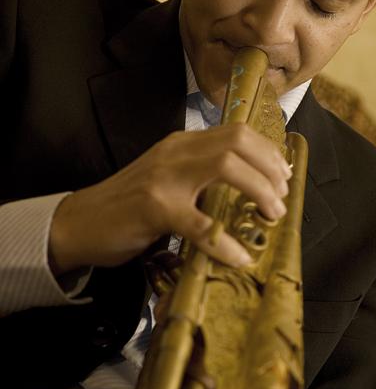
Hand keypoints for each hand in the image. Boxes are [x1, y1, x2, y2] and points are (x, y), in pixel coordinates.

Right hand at [48, 124, 290, 274]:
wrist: (80, 223)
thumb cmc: (128, 206)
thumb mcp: (168, 180)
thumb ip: (201, 178)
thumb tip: (248, 192)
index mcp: (182, 144)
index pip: (236, 133)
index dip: (267, 152)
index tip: (282, 176)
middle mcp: (176, 152)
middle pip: (238, 141)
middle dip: (269, 168)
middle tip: (281, 198)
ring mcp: (164, 178)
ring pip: (226, 168)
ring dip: (259, 191)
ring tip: (271, 215)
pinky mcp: (154, 208)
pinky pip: (201, 224)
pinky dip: (226, 241)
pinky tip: (239, 256)